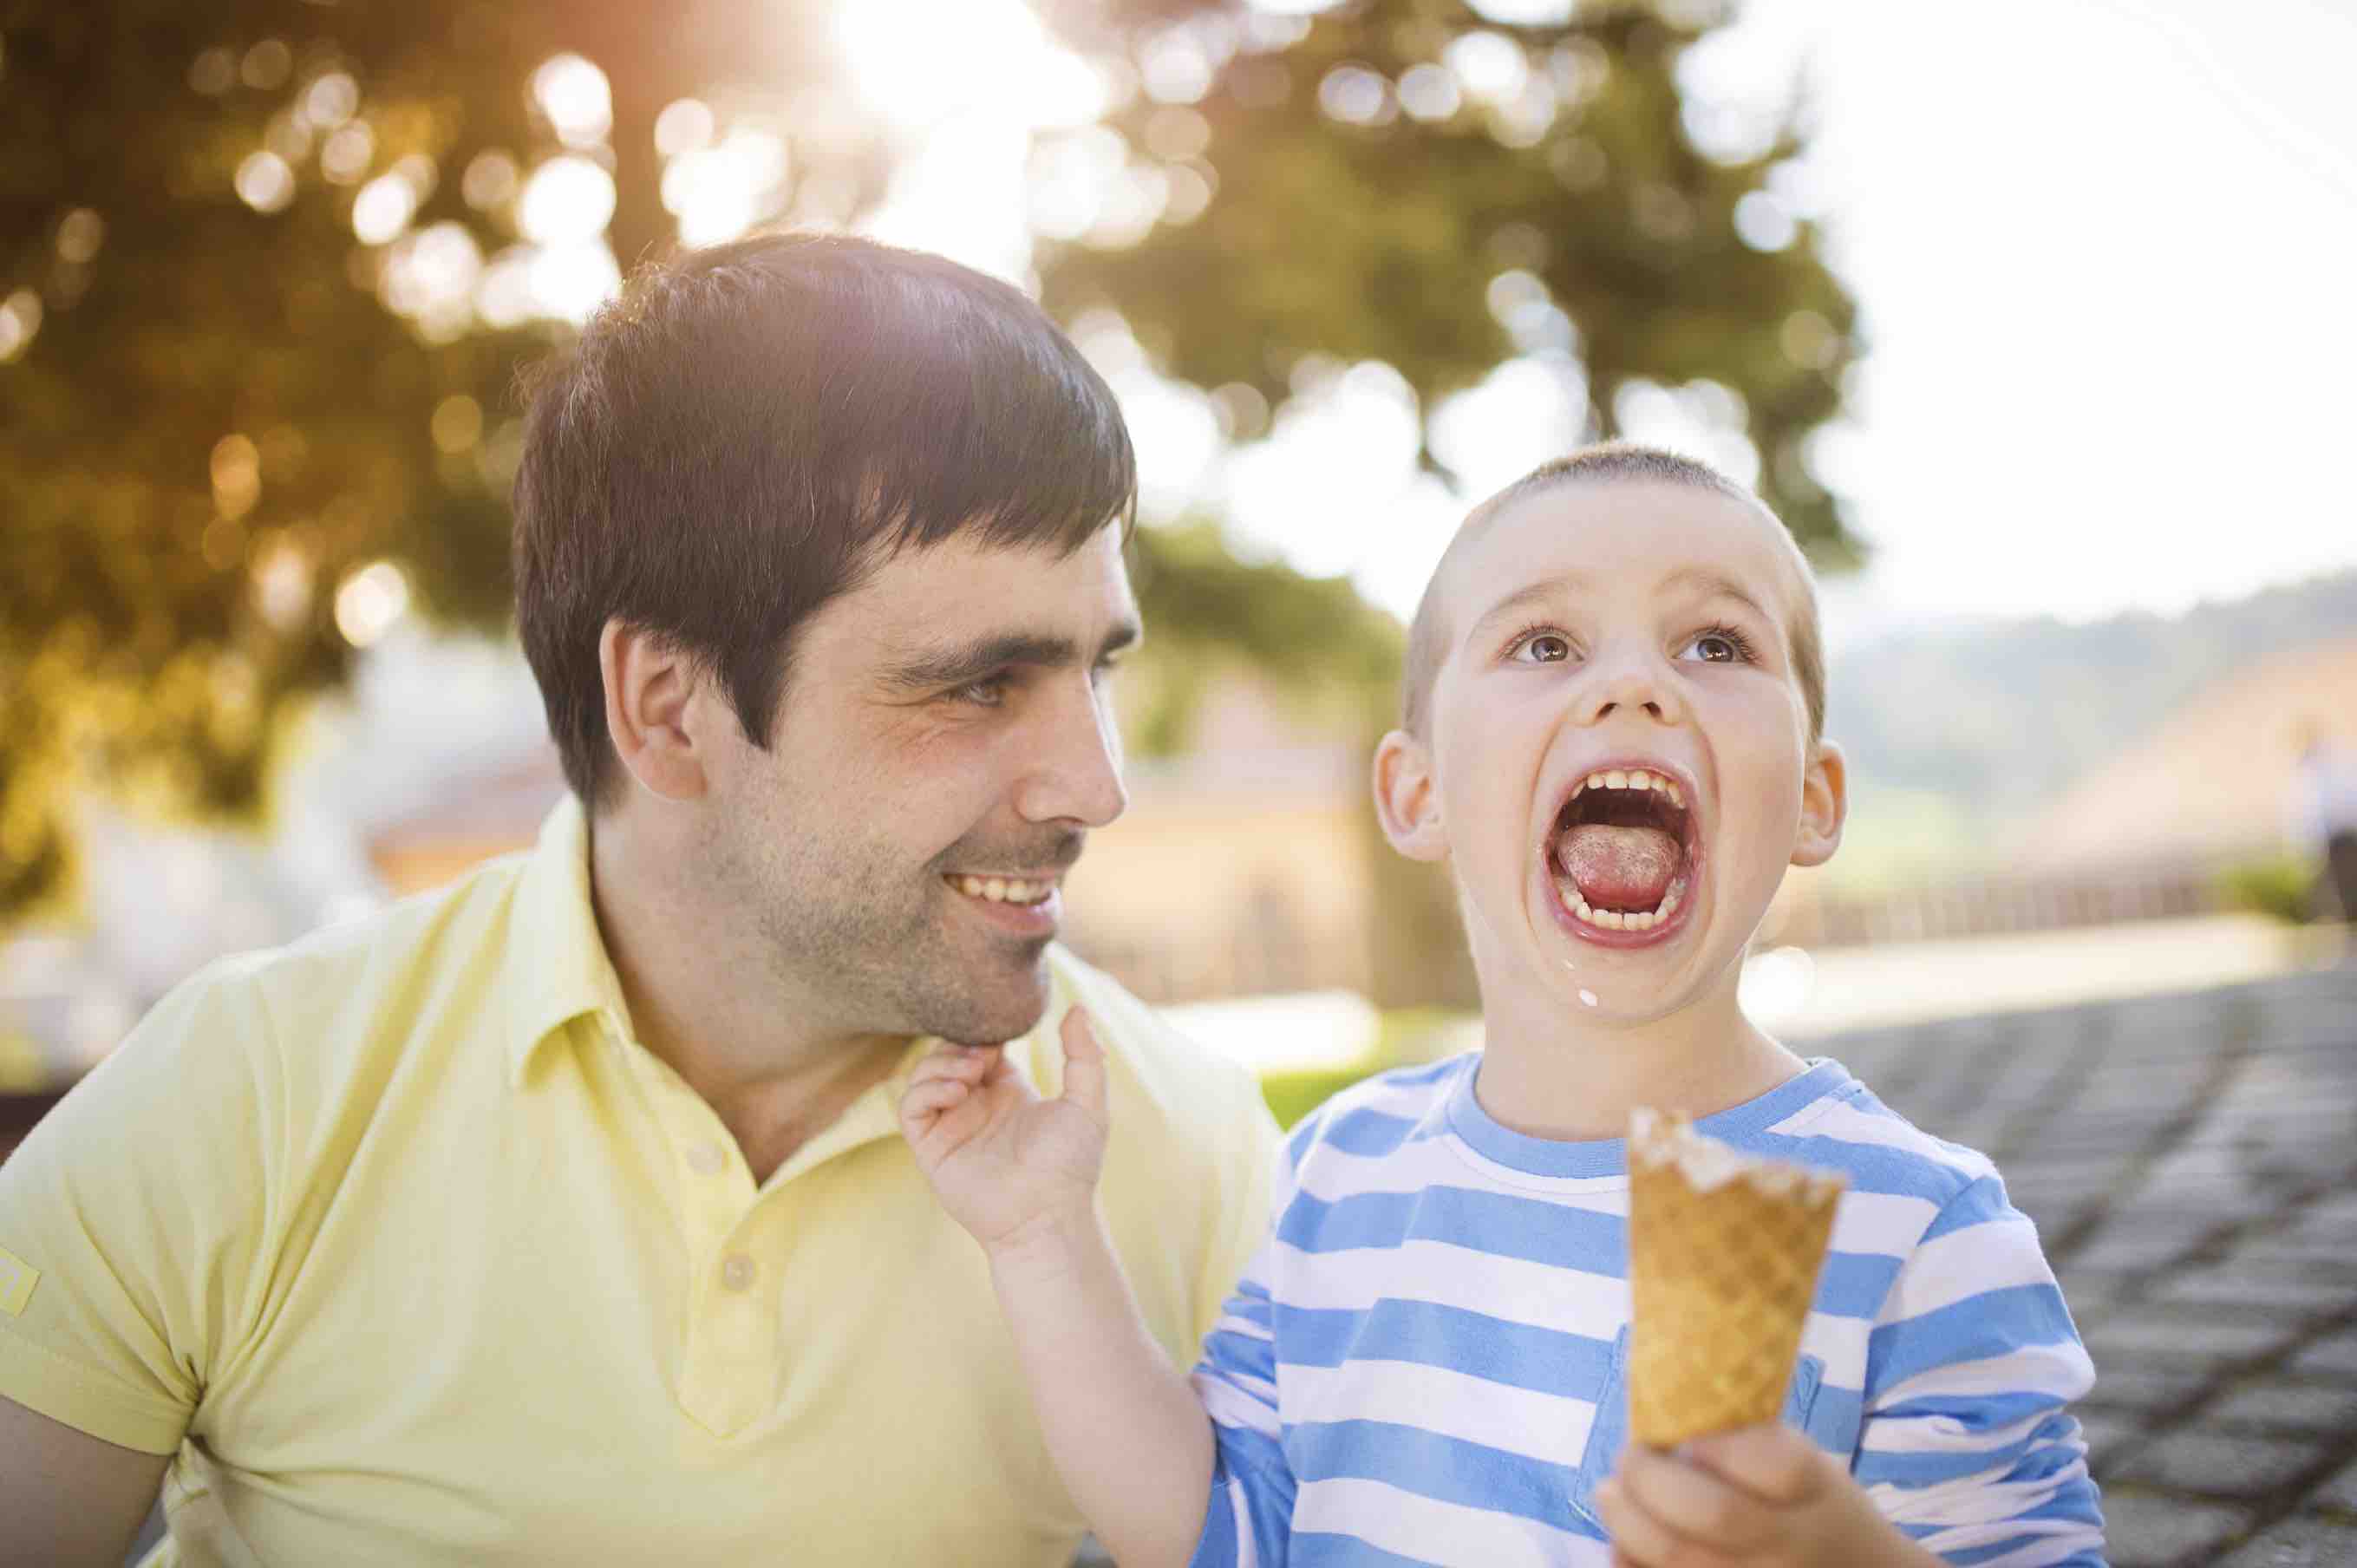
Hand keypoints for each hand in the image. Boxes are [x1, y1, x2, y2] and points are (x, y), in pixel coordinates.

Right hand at [898, 1007, 1108, 1254]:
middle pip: (946, 1053)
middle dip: (958, 1044)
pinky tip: (958, 1092)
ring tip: (972, 1073)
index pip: (980, 1044)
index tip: (1000, 1035)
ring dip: (942, 1063)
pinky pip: (910, 1108)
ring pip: (923, 1075)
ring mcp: (951, 1126)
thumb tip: (1077, 1007)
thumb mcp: (1087, 1103)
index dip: (984, 1032)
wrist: (1048, 1215)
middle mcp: (975, 1105)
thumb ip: (1085, 1056)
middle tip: (982, 1056)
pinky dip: (926, 1090)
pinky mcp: (932, 1148)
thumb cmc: (1071, 1165)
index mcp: (1007, 1091)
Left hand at [1594, 1425, 1936, 1567]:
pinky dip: (1629, 1561)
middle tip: (1629, 1457)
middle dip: (1652, 1478)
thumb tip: (1656, 1402)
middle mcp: (1790, 1545)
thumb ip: (1743, 1438)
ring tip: (1612, 1493)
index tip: (1688, 1436)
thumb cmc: (1812, 1506)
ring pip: (1676, 1559)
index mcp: (1814, 1492)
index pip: (1779, 1467)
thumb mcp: (1806, 1461)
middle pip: (1715, 1514)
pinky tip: (1623, 1541)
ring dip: (1627, 1520)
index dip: (1722, 1448)